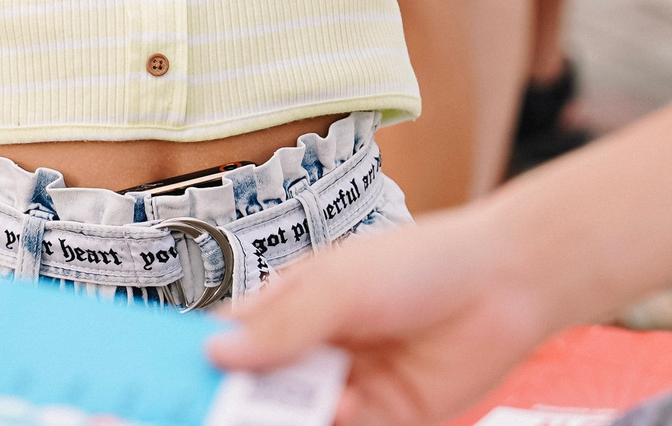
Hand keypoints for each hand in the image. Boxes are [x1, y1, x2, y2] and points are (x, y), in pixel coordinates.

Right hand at [206, 207, 553, 425]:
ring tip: (273, 410)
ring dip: (279, 416)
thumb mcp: (338, 284)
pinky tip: (340, 407)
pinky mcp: (382, 419)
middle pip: (254, 388)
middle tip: (217, 409)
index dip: (199, 358)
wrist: (503, 285)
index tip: (168, 379)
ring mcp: (345, 387)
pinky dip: (328, 425)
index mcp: (290, 305)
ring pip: (292, 415)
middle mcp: (312, 349)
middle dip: (234, 401)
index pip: (230, 338)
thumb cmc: (419, 262)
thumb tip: (216, 352)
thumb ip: (280, 325)